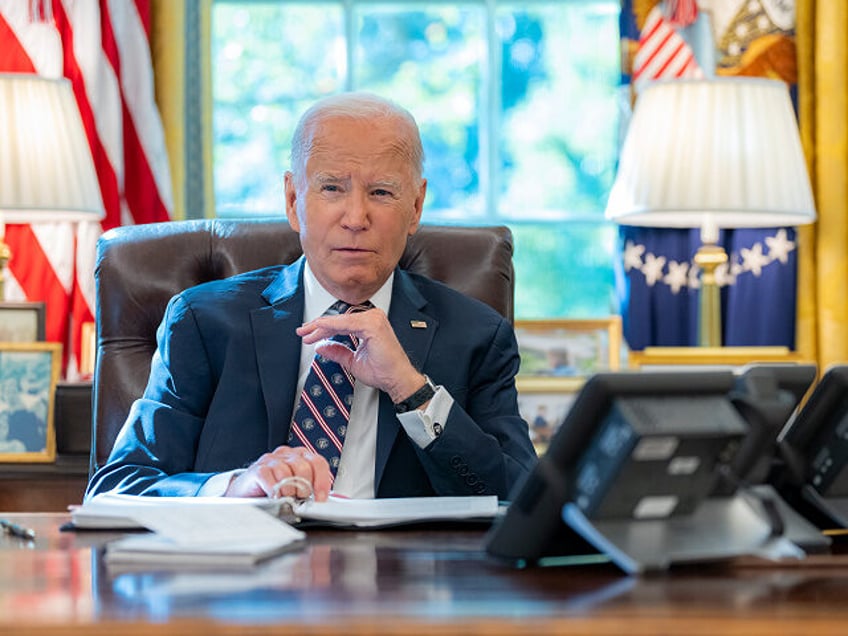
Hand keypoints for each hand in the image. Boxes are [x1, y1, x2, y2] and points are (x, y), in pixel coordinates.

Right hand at [224, 445, 331, 500]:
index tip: (320, 499)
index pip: (318, 462)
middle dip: (304, 489)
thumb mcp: (299, 489)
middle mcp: (288, 454)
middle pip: (304, 468)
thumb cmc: (276, 490)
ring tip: (285, 499)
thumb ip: (318, 492)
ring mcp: (272, 459)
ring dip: (288, 492)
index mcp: (302, 456)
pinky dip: (275, 491)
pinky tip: (274, 497)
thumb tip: (340, 501)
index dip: (322, 482)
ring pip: (287, 473)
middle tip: (299, 500)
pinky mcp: (258, 468)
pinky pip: (270, 478)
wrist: (248, 492)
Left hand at [296, 306, 425, 402]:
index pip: (341, 322)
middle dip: (318, 326)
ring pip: (340, 321)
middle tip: (302, 332)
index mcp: (369, 323)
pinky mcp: (373, 325)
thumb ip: (338, 352)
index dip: (322, 328)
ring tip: (307, 334)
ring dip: (321, 327)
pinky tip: (319, 331)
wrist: (398, 380)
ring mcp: (374, 319)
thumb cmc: (383, 371)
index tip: (308, 335)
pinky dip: (331, 327)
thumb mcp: (353, 361)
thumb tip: (321, 346)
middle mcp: (373, 317)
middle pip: (339, 319)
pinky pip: (346, 324)